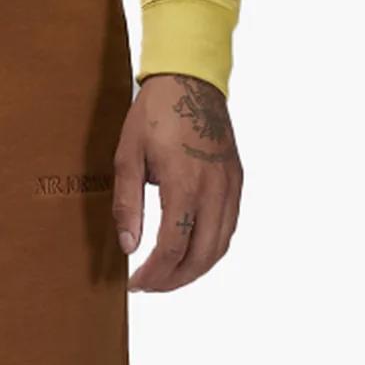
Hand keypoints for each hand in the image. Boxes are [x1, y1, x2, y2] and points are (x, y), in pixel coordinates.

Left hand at [112, 74, 242, 292]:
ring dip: (195, 269)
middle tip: (150, 286)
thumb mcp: (128, 156)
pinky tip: (190, 253)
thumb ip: (127, 204)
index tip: (135, 283)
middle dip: (174, 280)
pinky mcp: (236, 180)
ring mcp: (230, 185)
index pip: (173, 246)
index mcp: (185, 183)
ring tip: (168, 276)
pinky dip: (211, 249)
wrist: (191, 78)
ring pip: (220, 246)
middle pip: (201, 255)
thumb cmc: (154, 113)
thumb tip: (128, 246)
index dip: (154, 273)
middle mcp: (215, 189)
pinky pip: (229, 227)